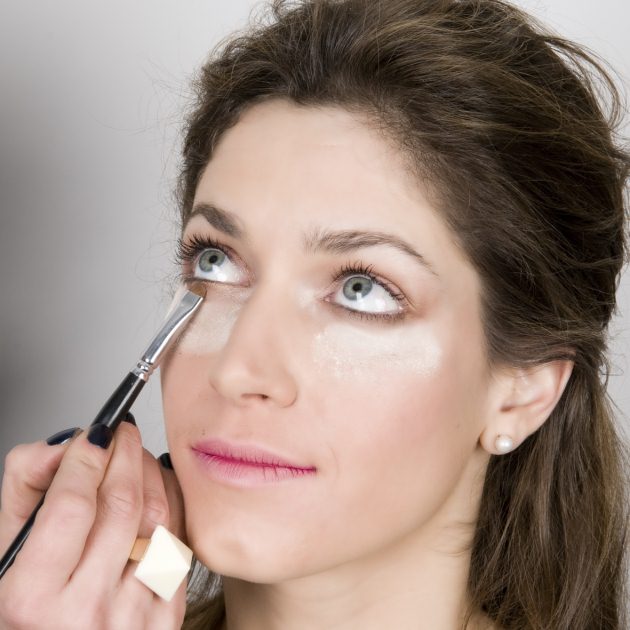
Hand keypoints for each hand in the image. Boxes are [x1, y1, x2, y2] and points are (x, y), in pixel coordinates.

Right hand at [0, 420, 186, 628]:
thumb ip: (25, 489)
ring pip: (158, 516)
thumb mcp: (7, 553)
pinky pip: (181, 539)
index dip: (85, 458)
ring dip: (149, 472)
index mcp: (33, 599)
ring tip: (134, 457)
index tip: (94, 433)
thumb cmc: (36, 610)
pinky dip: (172, 501)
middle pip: (121, 504)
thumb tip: (62, 445)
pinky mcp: (169, 616)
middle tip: (120, 432)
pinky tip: (156, 488)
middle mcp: (87, 611)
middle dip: (124, 453)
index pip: (70, 506)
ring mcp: (133, 615)